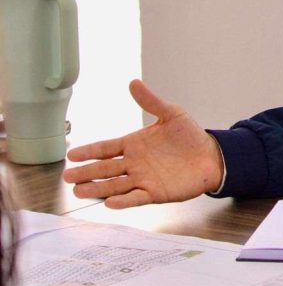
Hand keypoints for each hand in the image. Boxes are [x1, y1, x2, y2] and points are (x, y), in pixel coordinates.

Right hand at [63, 79, 224, 208]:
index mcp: (134, 144)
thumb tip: (134, 83)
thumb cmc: (190, 136)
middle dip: (87, 172)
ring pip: (115, 185)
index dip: (89, 151)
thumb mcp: (171, 114)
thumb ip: (151, 101)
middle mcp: (134, 163)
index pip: (106, 148)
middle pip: (105, 168)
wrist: (211, 155)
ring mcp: (143, 178)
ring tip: (80, 191)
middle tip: (69, 176)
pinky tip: (110, 202)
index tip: (72, 155)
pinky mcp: (155, 192)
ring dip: (98, 188)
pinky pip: (136, 197)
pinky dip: (124, 200)